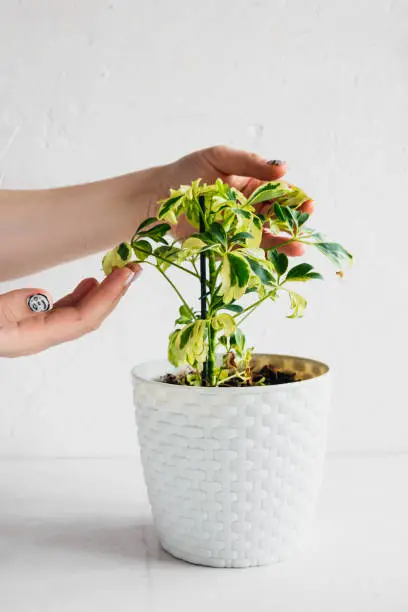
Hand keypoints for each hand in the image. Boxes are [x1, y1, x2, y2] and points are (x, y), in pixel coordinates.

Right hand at [0, 264, 141, 356]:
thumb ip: (13, 308)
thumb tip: (45, 299)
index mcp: (32, 337)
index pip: (82, 319)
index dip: (108, 297)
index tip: (126, 275)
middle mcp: (40, 336)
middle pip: (88, 318)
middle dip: (114, 294)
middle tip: (134, 270)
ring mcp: (36, 330)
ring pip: (79, 313)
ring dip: (102, 293)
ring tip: (119, 273)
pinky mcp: (30, 323)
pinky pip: (64, 311)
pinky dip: (81, 295)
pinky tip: (89, 284)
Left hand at [162, 146, 314, 255]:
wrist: (158, 194)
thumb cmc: (188, 172)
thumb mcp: (220, 157)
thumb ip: (250, 162)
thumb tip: (283, 167)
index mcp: (252, 186)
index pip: (279, 192)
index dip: (295, 197)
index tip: (307, 201)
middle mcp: (249, 210)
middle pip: (278, 216)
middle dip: (295, 219)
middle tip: (307, 217)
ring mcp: (238, 229)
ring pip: (267, 236)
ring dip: (284, 242)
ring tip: (298, 246)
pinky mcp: (225, 245)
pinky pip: (246, 251)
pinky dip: (260, 255)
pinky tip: (273, 256)